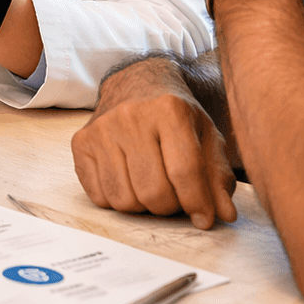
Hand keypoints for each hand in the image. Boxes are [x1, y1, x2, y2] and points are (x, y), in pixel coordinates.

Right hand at [71, 57, 236, 228]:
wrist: (136, 85)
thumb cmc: (175, 116)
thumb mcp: (206, 136)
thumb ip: (218, 176)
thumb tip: (223, 214)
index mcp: (169, 109)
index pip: (185, 172)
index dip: (198, 203)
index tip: (204, 218)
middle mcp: (130, 116)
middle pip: (153, 192)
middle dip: (170, 206)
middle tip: (174, 196)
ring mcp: (101, 129)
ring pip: (124, 199)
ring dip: (142, 206)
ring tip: (150, 186)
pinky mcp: (80, 142)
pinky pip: (99, 197)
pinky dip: (117, 200)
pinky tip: (127, 181)